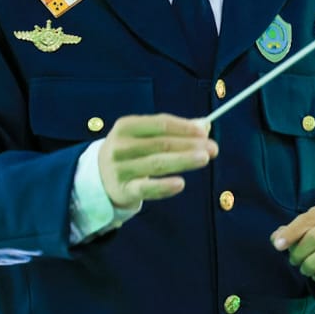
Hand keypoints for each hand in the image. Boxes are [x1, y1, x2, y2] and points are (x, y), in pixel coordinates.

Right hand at [95, 114, 215, 209]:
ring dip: (183, 161)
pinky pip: (146, 188)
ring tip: (205, 159)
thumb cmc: (133, 151)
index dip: (184, 127)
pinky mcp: (123, 189)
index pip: (160, 124)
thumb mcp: (146, 136)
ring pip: (157, 163)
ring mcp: (120, 168)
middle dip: (190, 145)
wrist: (101, 176)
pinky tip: (181, 184)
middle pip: (161, 144)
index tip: (205, 132)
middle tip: (213, 148)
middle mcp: (120, 145)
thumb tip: (205, 126)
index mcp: (126, 126)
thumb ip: (174, 130)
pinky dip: (163, 186)